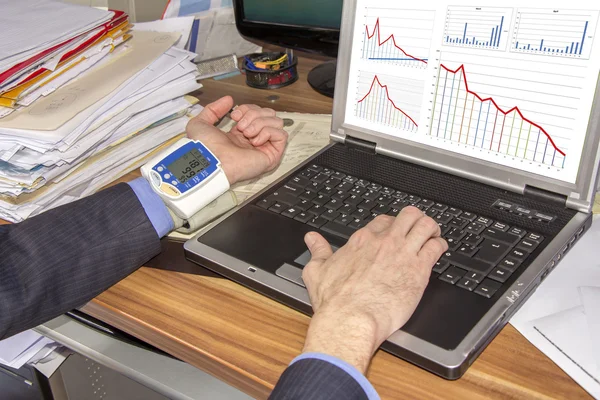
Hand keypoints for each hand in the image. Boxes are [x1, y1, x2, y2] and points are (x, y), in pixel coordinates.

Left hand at [186, 96, 287, 183]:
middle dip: (254, 114)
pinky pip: (281, 135)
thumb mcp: (201, 122)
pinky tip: (254, 141)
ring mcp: (264, 147)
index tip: (234, 115)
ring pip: (276, 121)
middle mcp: (254, 139)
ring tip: (247, 133)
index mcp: (240, 133)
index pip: (256, 111)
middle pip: (268, 113)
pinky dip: (268, 133)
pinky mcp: (272, 155)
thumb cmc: (205, 148)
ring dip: (260, 123)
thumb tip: (229, 100)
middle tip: (240, 126)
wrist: (212, 161)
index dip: (247, 108)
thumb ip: (213, 109)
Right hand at [301, 207, 447, 372]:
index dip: (392, 225)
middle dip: (416, 220)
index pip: (383, 221)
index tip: (394, 232)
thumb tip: (311, 239)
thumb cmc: (335, 301)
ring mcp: (403, 253)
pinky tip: (439, 251)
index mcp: (362, 241)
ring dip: (432, 228)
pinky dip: (440, 246)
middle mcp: (384, 242)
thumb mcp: (316, 270)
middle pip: (408, 215)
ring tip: (433, 236)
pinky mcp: (419, 270)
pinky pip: (437, 247)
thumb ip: (317, 251)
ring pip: (426, 225)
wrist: (351, 319)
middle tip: (419, 229)